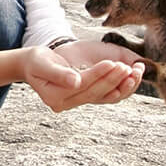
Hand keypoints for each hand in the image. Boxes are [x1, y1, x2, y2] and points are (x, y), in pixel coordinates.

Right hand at [23, 40, 144, 112]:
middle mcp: (64, 104)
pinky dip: (115, 87)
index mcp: (54, 97)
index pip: (81, 85)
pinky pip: (101, 95)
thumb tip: (75, 81)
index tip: (112, 63)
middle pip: (93, 92)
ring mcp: (73, 103)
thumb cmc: (36, 62)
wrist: (32, 65)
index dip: (97, 74)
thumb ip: (58, 73)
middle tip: (126, 67)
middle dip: (111, 79)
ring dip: (117, 84)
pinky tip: (128, 79)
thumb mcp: (42, 64)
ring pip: (100, 95)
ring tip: (132, 73)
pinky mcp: (81, 98)